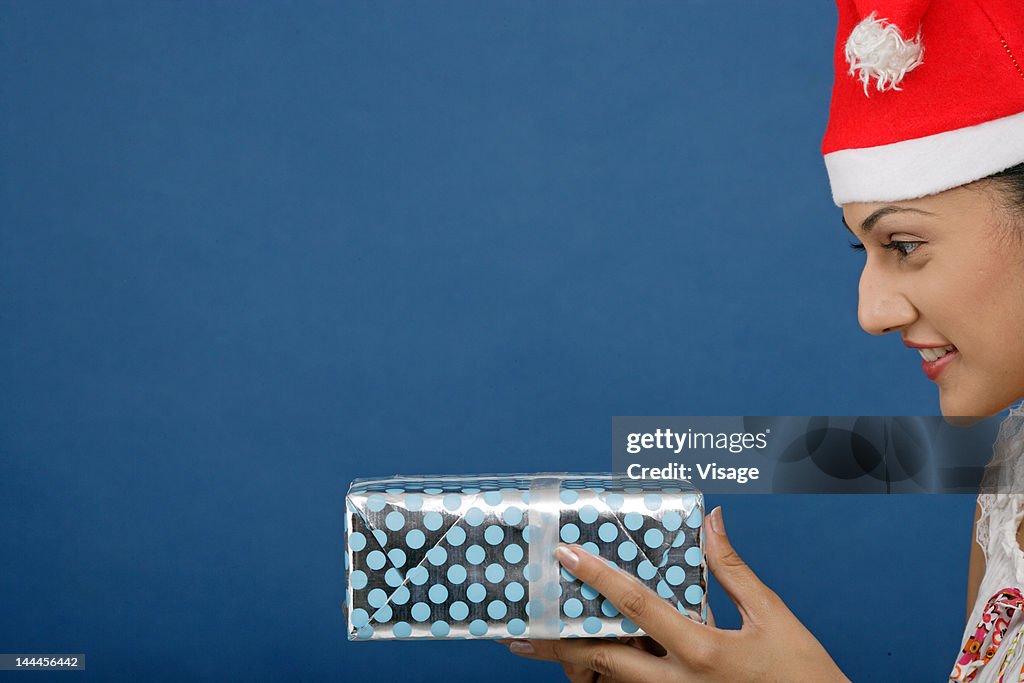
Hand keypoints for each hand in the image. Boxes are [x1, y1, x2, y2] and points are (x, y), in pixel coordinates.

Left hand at [499, 506, 848, 681]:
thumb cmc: (806, 678)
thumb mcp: (774, 619)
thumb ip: (734, 570)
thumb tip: (711, 521)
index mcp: (702, 651)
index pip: (637, 605)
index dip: (597, 576)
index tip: (565, 555)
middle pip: (602, 660)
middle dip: (556, 646)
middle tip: (518, 631)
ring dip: (577, 667)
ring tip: (543, 646)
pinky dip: (609, 680)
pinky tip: (595, 663)